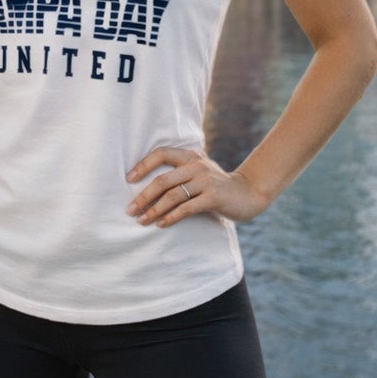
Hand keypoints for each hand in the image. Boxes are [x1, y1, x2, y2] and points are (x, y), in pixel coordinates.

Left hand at [125, 147, 271, 227]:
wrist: (248, 193)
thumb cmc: (216, 185)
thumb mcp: (199, 172)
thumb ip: (179, 173)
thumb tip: (145, 187)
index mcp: (191, 156)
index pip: (161, 153)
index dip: (143, 165)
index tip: (128, 179)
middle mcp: (197, 165)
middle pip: (162, 180)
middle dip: (143, 197)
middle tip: (130, 210)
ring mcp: (206, 181)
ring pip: (172, 196)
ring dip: (154, 210)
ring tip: (141, 221)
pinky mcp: (213, 197)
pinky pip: (186, 208)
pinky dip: (171, 217)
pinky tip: (161, 224)